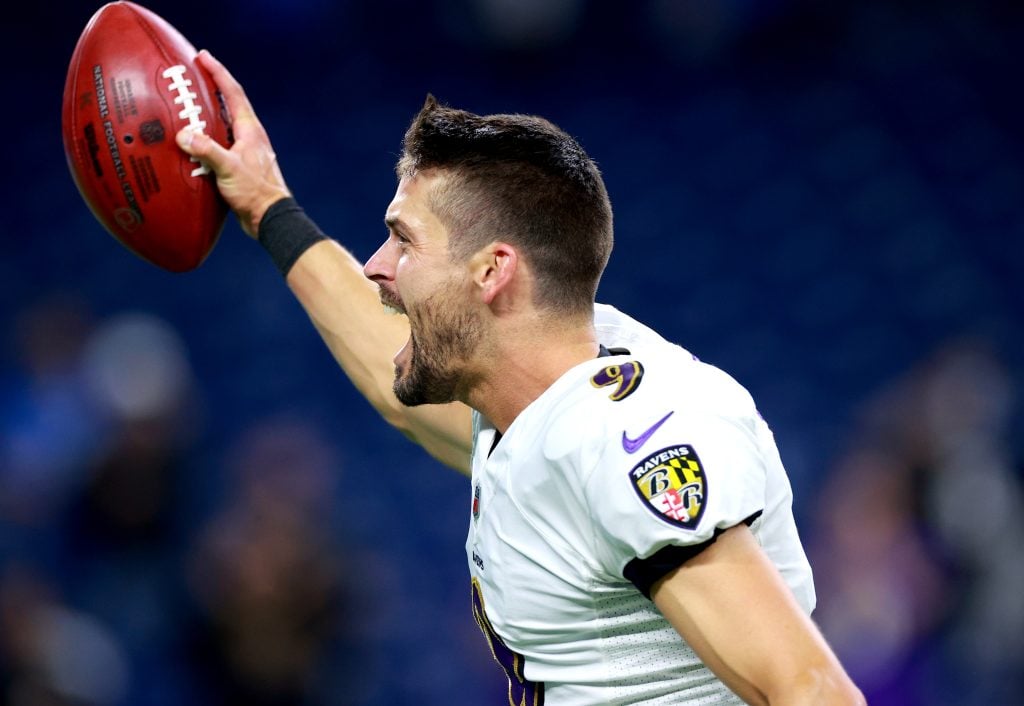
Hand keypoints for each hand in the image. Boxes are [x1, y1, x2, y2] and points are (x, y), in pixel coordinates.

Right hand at [176, 49, 291, 237]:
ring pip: (223, 125)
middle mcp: (249, 137)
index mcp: (250, 131)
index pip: (233, 93)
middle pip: (229, 104)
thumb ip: (207, 151)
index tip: (203, 57)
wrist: (270, 218)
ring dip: (207, 114)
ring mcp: (245, 151)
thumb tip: (184, 136)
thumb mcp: (229, 169)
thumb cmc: (256, 193)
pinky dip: (206, 138)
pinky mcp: (239, 165)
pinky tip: (192, 143)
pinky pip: (219, 144)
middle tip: (192, 76)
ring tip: (187, 106)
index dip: (218, 73)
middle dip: (212, 88)